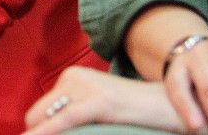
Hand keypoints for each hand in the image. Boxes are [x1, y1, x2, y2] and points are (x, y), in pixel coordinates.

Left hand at [23, 66, 186, 134]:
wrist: (169, 106)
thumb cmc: (135, 114)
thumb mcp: (98, 108)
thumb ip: (75, 113)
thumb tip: (48, 127)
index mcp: (72, 78)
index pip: (40, 110)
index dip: (38, 131)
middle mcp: (74, 77)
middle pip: (38, 114)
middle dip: (39, 132)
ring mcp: (86, 87)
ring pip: (47, 117)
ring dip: (45, 134)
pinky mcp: (99, 101)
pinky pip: (65, 119)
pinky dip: (49, 131)